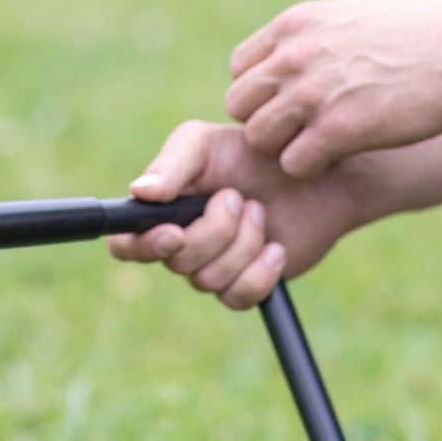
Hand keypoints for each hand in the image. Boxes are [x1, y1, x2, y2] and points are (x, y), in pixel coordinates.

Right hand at [107, 121, 365, 307]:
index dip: (141, 246)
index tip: (174, 233)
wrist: (316, 176)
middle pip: (175, 262)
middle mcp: (182, 245)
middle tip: (239, 197)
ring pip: (209, 281)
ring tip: (260, 212)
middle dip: (214, 230)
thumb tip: (140, 193)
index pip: (125, 244)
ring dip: (243, 242)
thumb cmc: (255, 152)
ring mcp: (214, 269)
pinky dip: (261, 271)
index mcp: (162, 212)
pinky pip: (239, 297)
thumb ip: (172, 164)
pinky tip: (276, 247)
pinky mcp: (245, 286)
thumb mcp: (207, 143)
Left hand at [225, 0, 441, 178]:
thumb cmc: (425, 34)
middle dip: (265, 123)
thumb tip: (300, 51)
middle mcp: (296, 54)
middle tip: (300, 133)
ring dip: (284, 150)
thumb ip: (317, 35)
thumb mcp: (356, 15)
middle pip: (240, 104)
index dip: (262, 93)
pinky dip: (309, 169)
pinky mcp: (338, 130)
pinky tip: (336, 161)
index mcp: (297, 23)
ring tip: (318, 148)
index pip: (241, 67)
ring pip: (258, 138)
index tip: (291, 104)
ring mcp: (314, 92)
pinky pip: (292, 164)